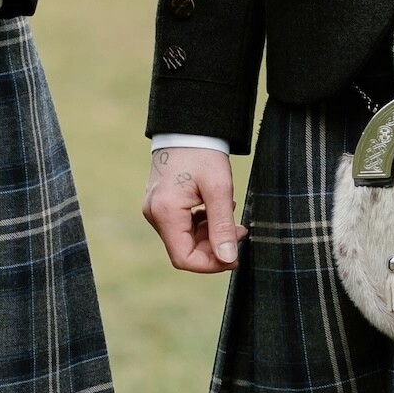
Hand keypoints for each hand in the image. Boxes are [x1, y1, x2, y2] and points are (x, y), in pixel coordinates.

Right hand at [144, 147, 242, 272]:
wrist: (188, 128)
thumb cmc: (203, 153)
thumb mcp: (219, 189)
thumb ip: (222, 226)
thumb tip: (228, 258)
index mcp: (165, 212)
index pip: (184, 258)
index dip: (211, 264)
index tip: (235, 255)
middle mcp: (154, 214)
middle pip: (184, 251)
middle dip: (214, 248)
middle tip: (239, 231)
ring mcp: (155, 210)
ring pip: (184, 240)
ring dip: (209, 236)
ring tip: (230, 217)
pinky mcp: (161, 205)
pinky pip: (181, 227)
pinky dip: (201, 225)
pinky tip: (215, 210)